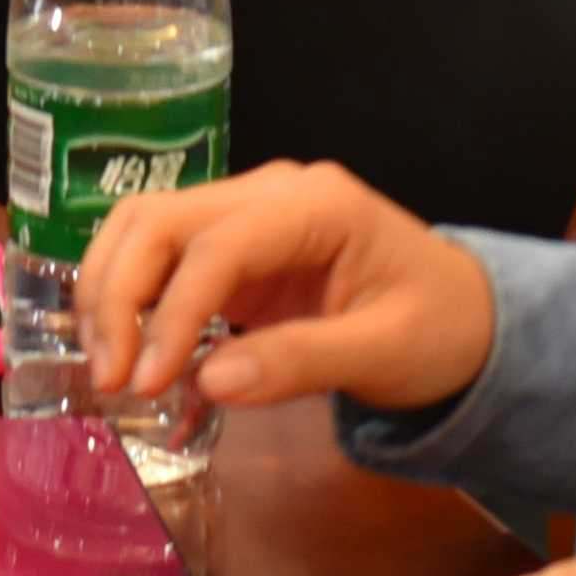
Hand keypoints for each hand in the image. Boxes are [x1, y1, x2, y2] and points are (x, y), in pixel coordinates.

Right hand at [74, 158, 497, 417]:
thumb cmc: (441, 331)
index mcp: (315, 205)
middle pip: (159, 219)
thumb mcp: (386, 355)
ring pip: (144, 227)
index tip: (145, 381)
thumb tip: (207, 382)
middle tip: (109, 378)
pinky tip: (122, 352)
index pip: (217, 244)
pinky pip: (161, 259)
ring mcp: (246, 214)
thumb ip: (300, 363)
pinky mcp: (232, 246)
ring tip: (104, 368)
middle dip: (118, 294)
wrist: (471, 318)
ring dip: (109, 291)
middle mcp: (269, 192)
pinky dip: (128, 299)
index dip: (171, 310)